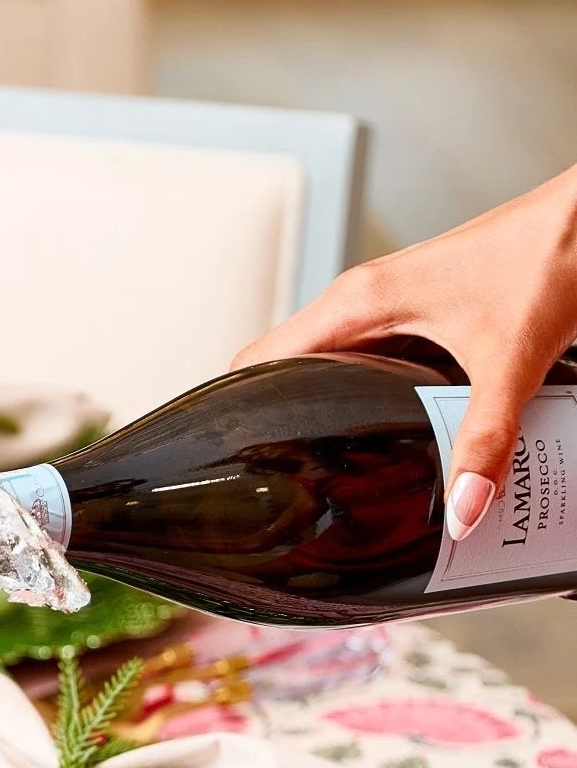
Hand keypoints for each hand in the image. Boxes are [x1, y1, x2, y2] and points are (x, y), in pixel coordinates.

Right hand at [234, 166, 576, 539]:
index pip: (256, 361)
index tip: (223, 466)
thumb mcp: (511, 361)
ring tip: (317, 476)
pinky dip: (357, 400)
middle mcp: (363, 299)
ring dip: (317, 414)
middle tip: (273, 489)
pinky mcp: (419, 310)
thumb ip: (483, 441)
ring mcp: (389, 303)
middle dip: (270, 426)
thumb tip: (460, 514)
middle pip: (282, 371)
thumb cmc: (552, 253)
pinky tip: (381, 439)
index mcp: (358, 302)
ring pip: (324, 367)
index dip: (229, 413)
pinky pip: (363, 362)